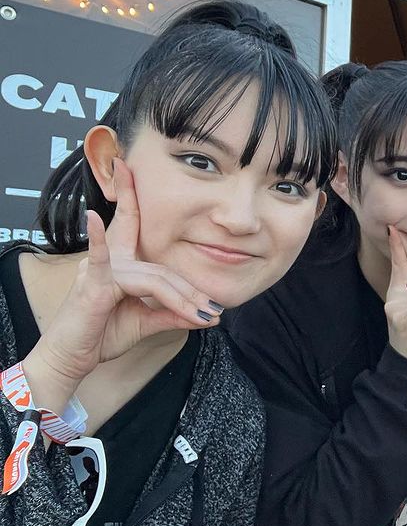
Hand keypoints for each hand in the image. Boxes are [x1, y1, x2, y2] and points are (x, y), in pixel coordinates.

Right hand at [23, 160, 221, 410]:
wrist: (72, 360)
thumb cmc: (101, 336)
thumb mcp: (146, 322)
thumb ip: (173, 313)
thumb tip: (208, 315)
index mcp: (121, 263)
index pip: (132, 225)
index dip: (130, 195)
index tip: (128, 165)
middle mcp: (111, 260)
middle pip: (161, 266)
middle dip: (189, 290)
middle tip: (215, 310)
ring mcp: (101, 269)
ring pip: (155, 277)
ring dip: (182, 300)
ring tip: (205, 317)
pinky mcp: (93, 282)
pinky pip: (103, 260)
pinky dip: (98, 239)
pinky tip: (94, 219)